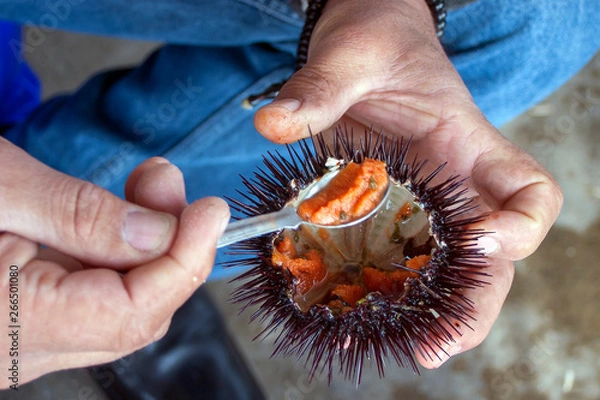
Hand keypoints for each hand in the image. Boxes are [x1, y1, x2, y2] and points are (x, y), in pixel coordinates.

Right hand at [0, 139, 228, 386]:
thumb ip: (80, 216)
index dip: (183, 260)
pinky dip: (113, 255)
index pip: (131, 312)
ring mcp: (16, 343)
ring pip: (116, 307)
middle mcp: (14, 353)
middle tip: (173, 186)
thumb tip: (160, 234)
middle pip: (132, 315)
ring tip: (149, 186)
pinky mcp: (17, 323)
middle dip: (170, 249)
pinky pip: (87, 297)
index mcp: (6, 327)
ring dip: (145, 247)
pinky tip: (115, 215)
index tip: (211, 210)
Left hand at [254, 0, 561, 365]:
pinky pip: (400, 258)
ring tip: (413, 348)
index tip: (484, 239)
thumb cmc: (376, 40)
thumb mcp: (351, 54)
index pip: (529, 192)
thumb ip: (318, 89)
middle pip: (493, 255)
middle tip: (438, 342)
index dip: (521, 224)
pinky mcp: (388, 210)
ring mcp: (423, 202)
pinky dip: (391, 290)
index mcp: (466, 143)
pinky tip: (362, 311)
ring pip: (448, 269)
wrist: (365, 38)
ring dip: (436, 313)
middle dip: (474, 302)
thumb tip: (274, 125)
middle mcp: (455, 182)